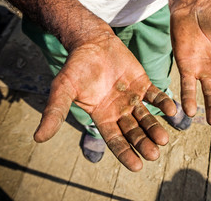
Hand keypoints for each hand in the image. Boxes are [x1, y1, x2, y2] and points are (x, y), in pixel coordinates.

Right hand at [33, 34, 176, 171]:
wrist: (92, 43)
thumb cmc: (76, 67)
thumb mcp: (63, 90)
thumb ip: (55, 112)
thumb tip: (38, 139)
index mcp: (102, 117)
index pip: (116, 140)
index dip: (126, 153)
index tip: (138, 166)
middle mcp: (119, 111)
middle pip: (134, 132)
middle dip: (144, 143)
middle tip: (154, 153)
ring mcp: (132, 99)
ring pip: (146, 117)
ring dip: (155, 127)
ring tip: (163, 138)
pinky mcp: (143, 85)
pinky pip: (155, 96)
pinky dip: (164, 103)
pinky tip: (172, 110)